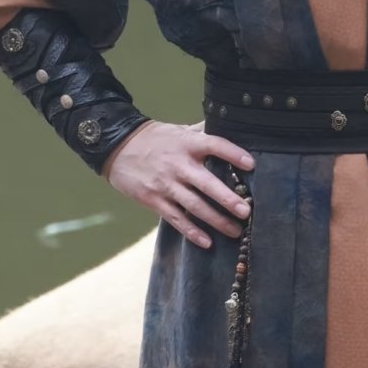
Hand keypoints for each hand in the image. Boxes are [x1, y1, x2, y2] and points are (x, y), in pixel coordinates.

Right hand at [101, 119, 254, 248]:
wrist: (117, 147)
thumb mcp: (179, 130)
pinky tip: (207, 242)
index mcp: (187, 144)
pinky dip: (191, 231)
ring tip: (235, 231)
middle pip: (206, 184)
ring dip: (216, 220)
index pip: (214, 145)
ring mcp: (166, 184)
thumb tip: (229, 125)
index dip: (233, 154)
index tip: (251, 164)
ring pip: (194, 206)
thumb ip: (203, 132)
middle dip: (227, 199)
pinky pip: (176, 218)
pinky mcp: (154, 200)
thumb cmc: (155, 139)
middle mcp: (178, 165)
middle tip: (246, 212)